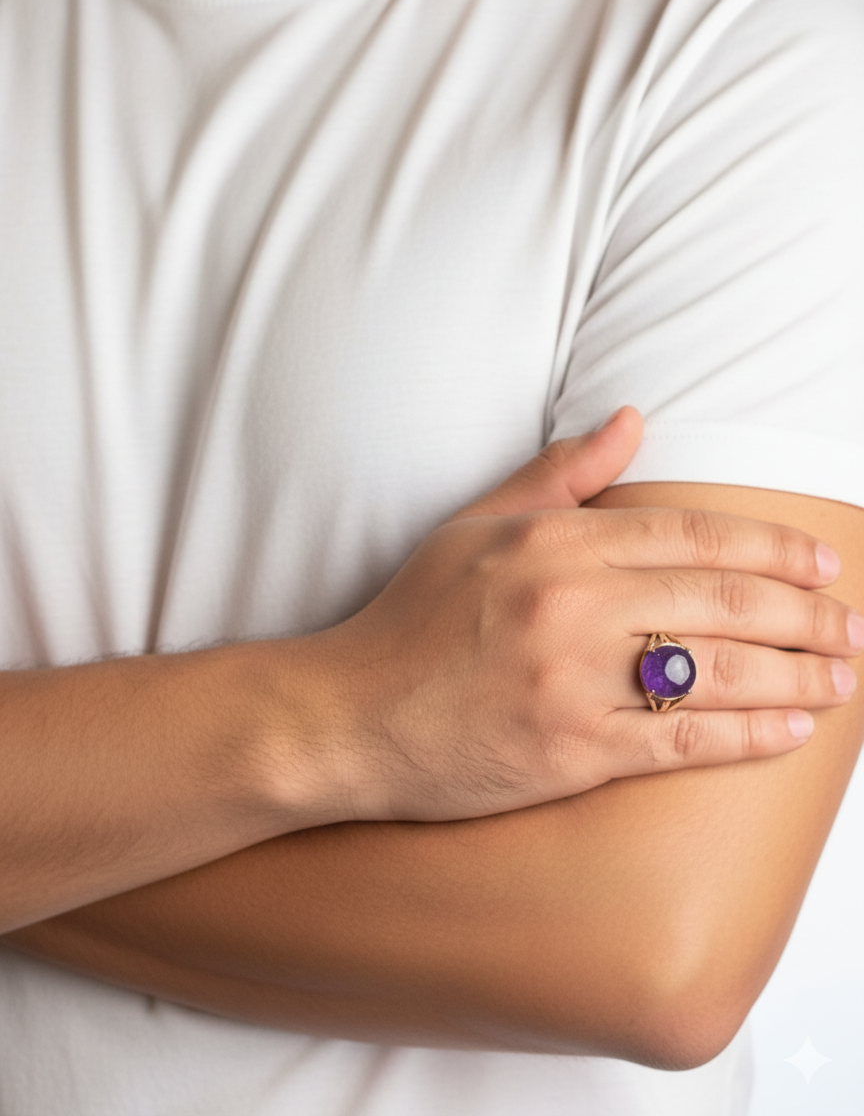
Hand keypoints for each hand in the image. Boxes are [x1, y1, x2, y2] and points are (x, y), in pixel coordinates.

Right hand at [314, 408, 859, 821]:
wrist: (348, 717)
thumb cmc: (412, 620)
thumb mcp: (474, 527)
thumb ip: (558, 473)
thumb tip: (631, 419)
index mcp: (552, 544)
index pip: (689, 535)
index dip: (769, 548)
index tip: (821, 563)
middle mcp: (570, 606)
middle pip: (721, 601)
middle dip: (806, 612)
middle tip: (853, 623)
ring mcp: (573, 681)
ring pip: (718, 670)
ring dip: (798, 673)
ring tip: (844, 674)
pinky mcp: (572, 752)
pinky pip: (684, 742)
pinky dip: (750, 734)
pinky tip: (793, 728)